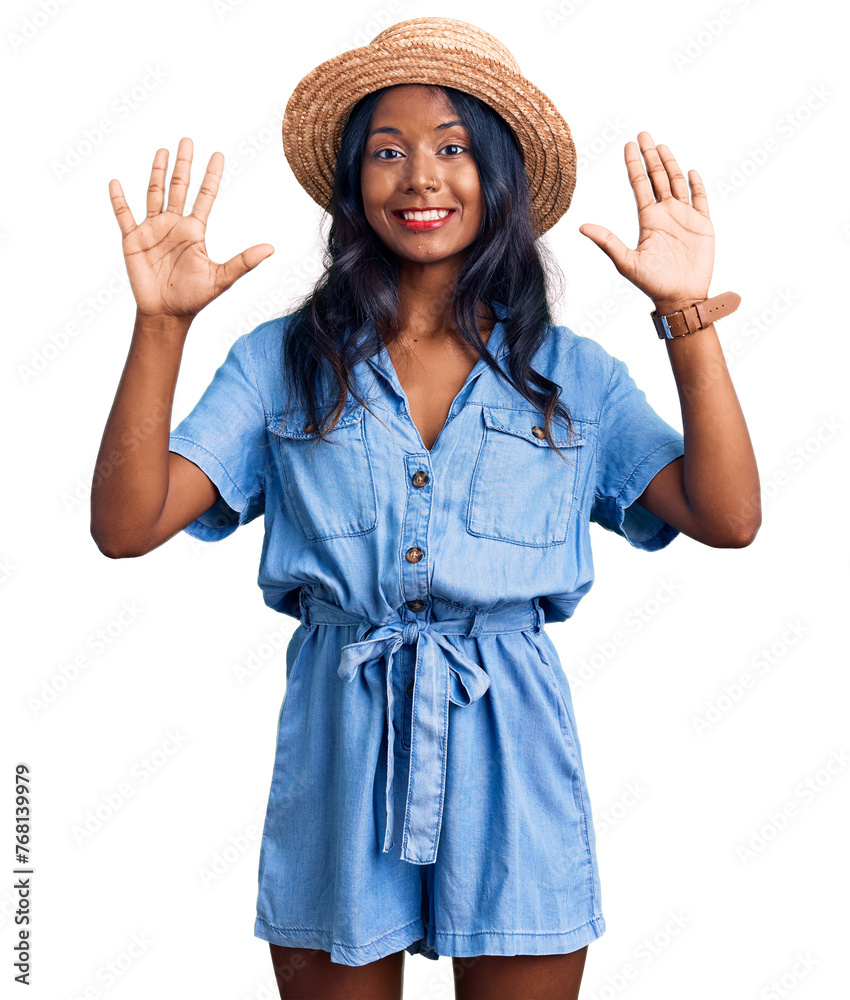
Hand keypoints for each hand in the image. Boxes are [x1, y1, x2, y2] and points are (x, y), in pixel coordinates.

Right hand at [109, 137, 273, 320]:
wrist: (167, 314)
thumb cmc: (195, 297)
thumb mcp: (222, 278)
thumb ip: (244, 261)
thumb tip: (271, 248)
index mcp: (194, 231)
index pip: (205, 196)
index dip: (211, 176)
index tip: (218, 154)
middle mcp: (174, 225)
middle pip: (179, 187)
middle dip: (184, 164)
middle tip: (188, 139)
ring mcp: (153, 230)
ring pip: (154, 193)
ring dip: (157, 172)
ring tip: (162, 150)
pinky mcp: (133, 239)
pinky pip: (124, 215)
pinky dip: (119, 199)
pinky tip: (115, 182)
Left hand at [579, 131, 714, 312]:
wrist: (680, 297)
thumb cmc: (652, 283)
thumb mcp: (626, 262)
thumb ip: (606, 241)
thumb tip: (581, 226)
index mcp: (648, 219)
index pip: (639, 184)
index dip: (634, 164)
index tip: (628, 144)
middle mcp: (665, 214)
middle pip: (657, 178)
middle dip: (650, 156)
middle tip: (643, 134)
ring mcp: (684, 218)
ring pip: (677, 183)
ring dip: (670, 164)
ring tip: (661, 145)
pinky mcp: (703, 224)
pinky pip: (700, 199)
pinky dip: (696, 184)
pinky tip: (690, 171)